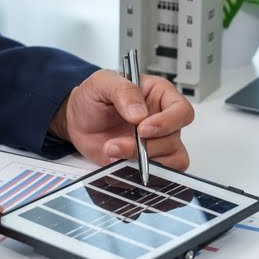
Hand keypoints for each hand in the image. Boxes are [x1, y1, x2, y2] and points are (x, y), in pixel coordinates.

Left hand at [51, 69, 193, 169]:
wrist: (77, 122)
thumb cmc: (93, 98)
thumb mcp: (103, 82)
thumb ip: (123, 91)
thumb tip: (140, 113)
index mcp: (160, 96)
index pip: (182, 111)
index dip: (168, 122)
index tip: (143, 128)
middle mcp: (164, 120)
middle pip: (174, 139)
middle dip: (146, 146)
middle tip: (117, 143)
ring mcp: (158, 143)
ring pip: (171, 160)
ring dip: (142, 161)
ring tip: (112, 152)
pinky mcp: (148, 162)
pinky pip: (160, 175)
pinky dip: (140, 173)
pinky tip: (119, 163)